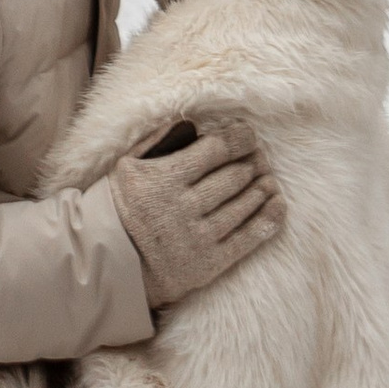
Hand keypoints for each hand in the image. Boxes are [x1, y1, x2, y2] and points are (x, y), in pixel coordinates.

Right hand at [112, 114, 281, 309]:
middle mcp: (183, 208)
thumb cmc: (121, 207)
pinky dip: (267, 219)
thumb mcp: (126, 166)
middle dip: (252, 161)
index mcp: (164, 180)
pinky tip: (277, 204)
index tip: (248, 134)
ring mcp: (198, 238)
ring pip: (243, 205)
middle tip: (259, 155)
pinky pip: (247, 239)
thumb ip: (157, 141)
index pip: (215, 151)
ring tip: (268, 176)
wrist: (111, 264)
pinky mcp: (208, 264)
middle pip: (234, 176)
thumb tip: (191, 122)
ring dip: (261, 187)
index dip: (238, 138)